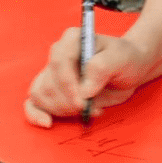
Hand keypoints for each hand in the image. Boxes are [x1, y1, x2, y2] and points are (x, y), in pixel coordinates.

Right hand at [24, 30, 150, 127]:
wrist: (129, 69)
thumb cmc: (125, 59)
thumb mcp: (121, 58)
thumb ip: (103, 67)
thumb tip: (84, 89)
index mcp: (73, 39)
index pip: (59, 62)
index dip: (68, 85)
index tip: (83, 101)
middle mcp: (58, 54)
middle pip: (50, 83)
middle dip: (69, 102)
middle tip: (90, 106)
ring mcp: (52, 73)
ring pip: (42, 96)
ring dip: (63, 109)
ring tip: (87, 108)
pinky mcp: (51, 91)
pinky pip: (32, 103)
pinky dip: (35, 114)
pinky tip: (48, 123)